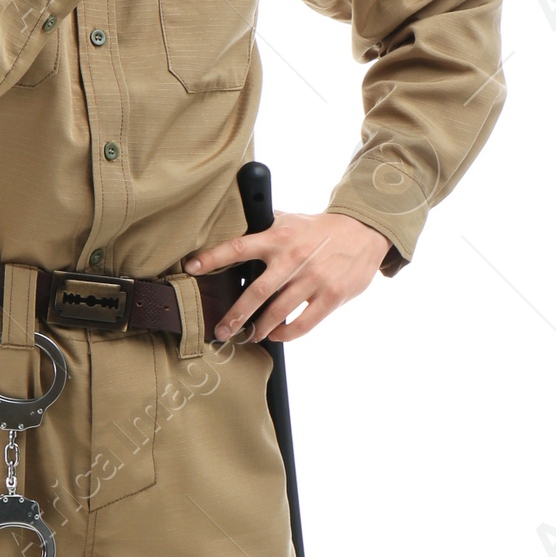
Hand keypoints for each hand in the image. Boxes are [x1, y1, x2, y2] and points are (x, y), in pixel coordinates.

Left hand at [185, 212, 391, 342]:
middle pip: (256, 292)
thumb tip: (232, 221)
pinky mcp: (331, 296)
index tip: (191, 268)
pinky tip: (277, 336)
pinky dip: (287, 333)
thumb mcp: (291, 220)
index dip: (213, 257)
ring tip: (249, 336)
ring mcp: (313, 278)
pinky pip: (304, 323)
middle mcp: (293, 258)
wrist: (364, 231)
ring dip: (260, 328)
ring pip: (278, 312)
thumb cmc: (320, 229)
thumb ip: (265, 226)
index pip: (239, 247)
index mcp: (278, 237)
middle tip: (221, 331)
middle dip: (235, 315)